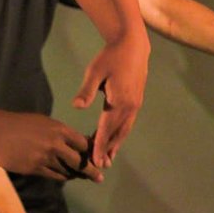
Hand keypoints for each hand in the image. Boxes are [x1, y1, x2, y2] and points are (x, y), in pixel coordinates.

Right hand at [0, 111, 101, 182]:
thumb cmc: (18, 124)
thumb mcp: (42, 123)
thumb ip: (59, 133)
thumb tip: (75, 143)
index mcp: (59, 130)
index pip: (83, 144)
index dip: (91, 152)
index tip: (97, 159)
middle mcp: (55, 144)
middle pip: (80, 161)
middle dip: (91, 171)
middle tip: (98, 178)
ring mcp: (45, 157)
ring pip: (67, 170)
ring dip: (74, 175)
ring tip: (79, 177)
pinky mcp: (34, 168)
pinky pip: (54, 175)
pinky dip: (61, 177)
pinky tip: (64, 176)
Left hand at [72, 36, 147, 168]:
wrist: (132, 46)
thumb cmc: (110, 57)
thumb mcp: (95, 71)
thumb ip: (86, 90)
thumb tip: (77, 106)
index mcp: (119, 102)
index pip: (106, 129)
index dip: (99, 145)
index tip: (94, 160)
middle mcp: (130, 106)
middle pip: (117, 133)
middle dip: (108, 150)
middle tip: (100, 166)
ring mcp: (135, 104)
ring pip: (124, 129)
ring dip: (115, 143)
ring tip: (108, 157)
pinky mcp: (136, 100)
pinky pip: (127, 122)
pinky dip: (120, 133)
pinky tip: (114, 138)